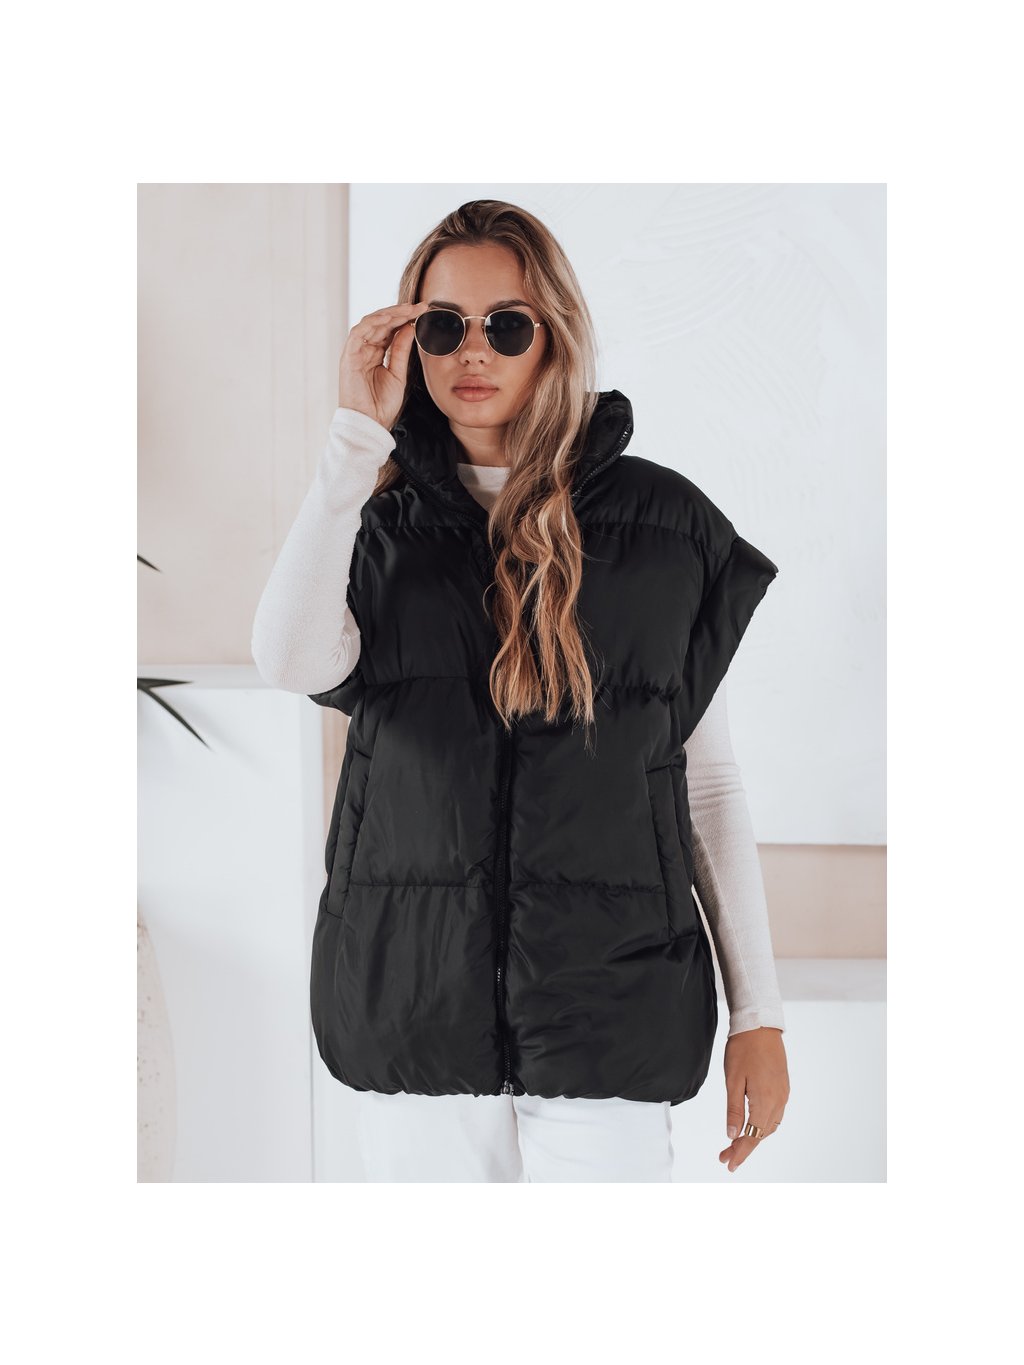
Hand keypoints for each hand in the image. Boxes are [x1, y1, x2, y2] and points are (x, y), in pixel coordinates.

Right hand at [338, 301, 430, 430]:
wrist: (370, 424)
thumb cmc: (382, 405)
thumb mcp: (398, 373)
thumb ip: (402, 350)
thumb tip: (410, 327)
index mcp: (374, 354)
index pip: (389, 329)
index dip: (405, 318)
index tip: (423, 311)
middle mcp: (363, 350)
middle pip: (381, 323)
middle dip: (400, 312)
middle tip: (420, 306)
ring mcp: (355, 352)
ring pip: (370, 323)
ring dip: (390, 314)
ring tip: (408, 309)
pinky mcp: (348, 357)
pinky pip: (359, 332)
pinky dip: (374, 322)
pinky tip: (391, 318)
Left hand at [719, 1026, 788, 1172]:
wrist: (760, 1025)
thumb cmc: (743, 1049)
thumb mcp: (733, 1080)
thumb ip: (734, 1109)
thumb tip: (732, 1135)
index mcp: (765, 1101)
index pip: (753, 1136)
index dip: (740, 1152)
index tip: (728, 1163)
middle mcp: (778, 1101)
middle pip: (762, 1134)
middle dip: (744, 1147)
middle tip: (726, 1156)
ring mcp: (783, 1094)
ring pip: (770, 1125)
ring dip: (754, 1136)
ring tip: (736, 1143)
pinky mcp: (783, 1087)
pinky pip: (775, 1114)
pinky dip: (763, 1124)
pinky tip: (752, 1124)